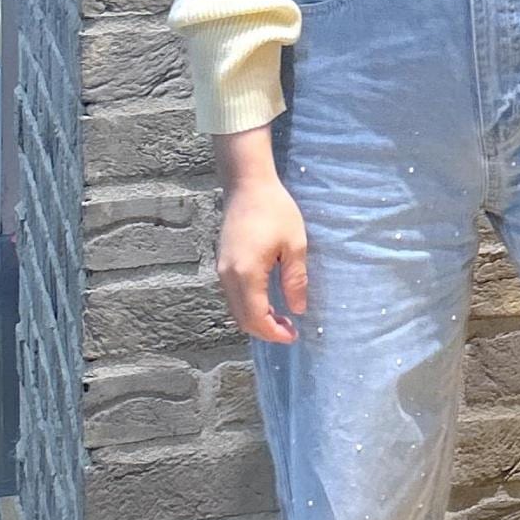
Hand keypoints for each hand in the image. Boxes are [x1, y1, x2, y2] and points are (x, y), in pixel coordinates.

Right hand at [216, 175, 308, 341]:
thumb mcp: (295, 245)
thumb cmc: (275, 210)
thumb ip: (295, 280)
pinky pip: (233, 295)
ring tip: (282, 316)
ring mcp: (221, 269)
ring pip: (236, 308)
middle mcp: (228, 276)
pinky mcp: (222, 263)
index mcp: (246, 274)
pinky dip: (248, 306)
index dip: (274, 333)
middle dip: (265, 330)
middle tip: (290, 329)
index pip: (256, 318)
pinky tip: (267, 300)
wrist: (247, 184)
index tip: (293, 335)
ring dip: (256, 319)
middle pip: (242, 319)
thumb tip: (298, 309)